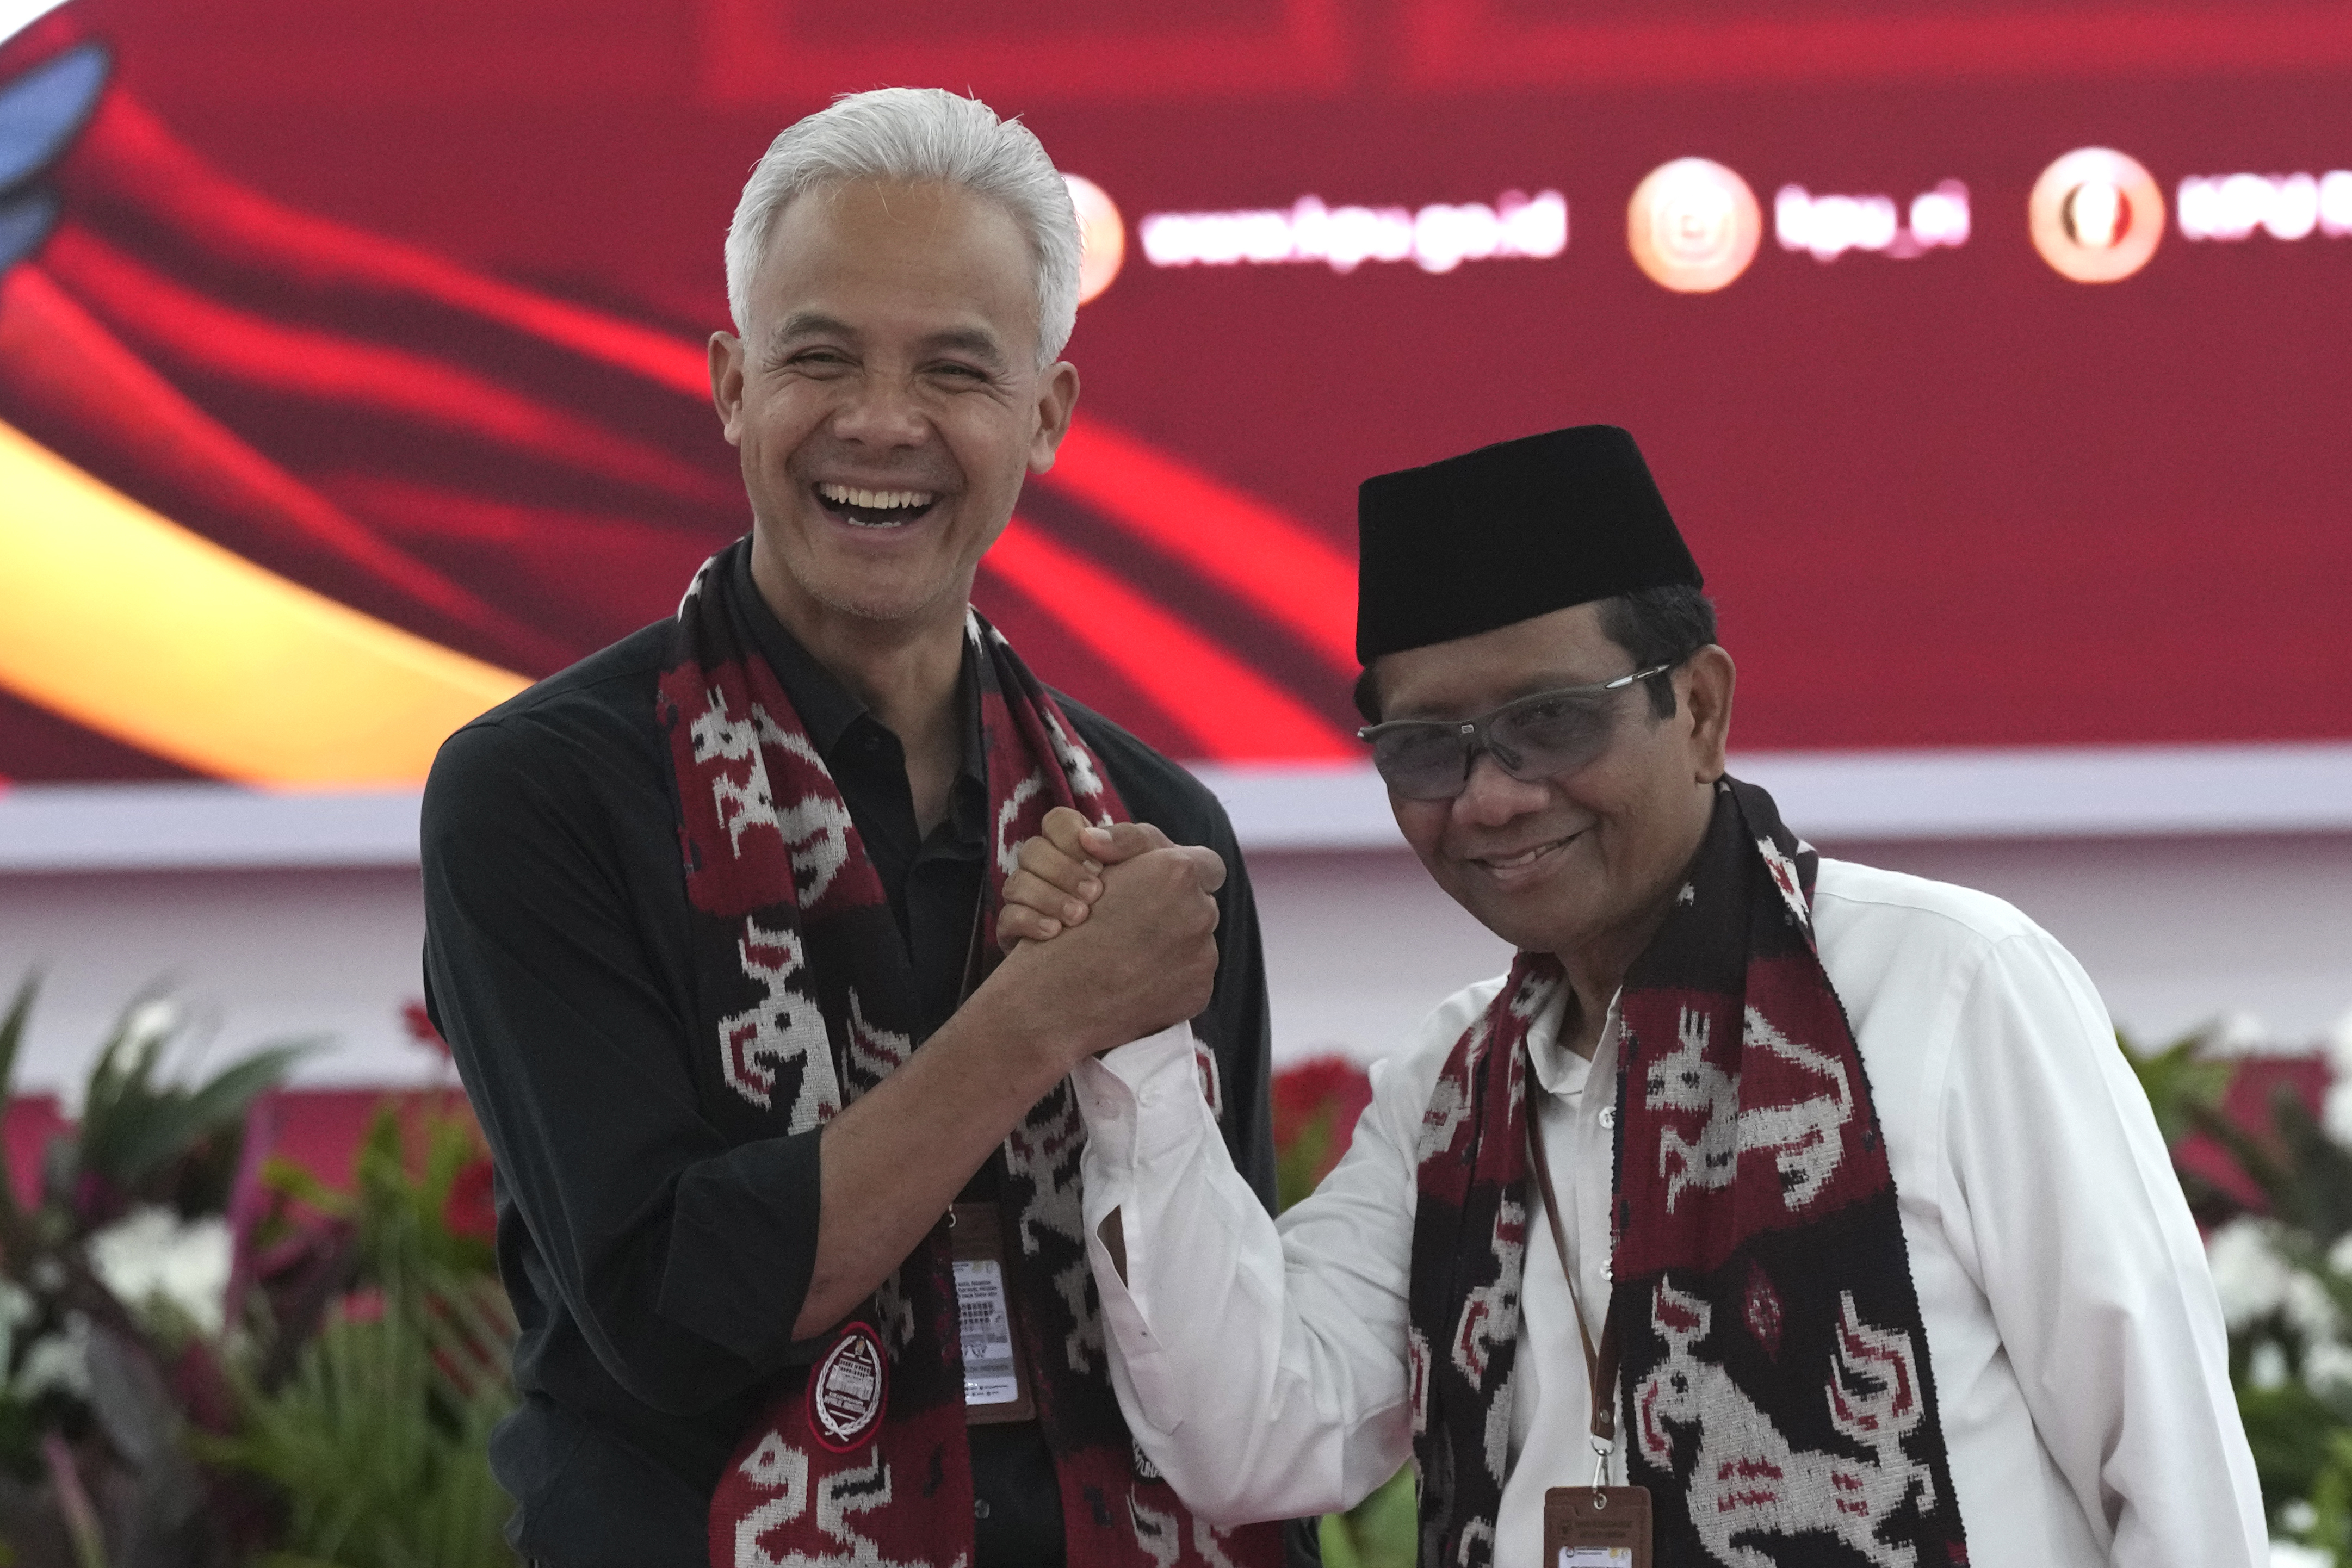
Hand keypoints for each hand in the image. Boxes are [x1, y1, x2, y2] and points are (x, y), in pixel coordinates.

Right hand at [990, 832, 1226, 1061]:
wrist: (1055, 997)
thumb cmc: (1067, 927)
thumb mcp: (1099, 869)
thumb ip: (1137, 853)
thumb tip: (1160, 855)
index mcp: (1178, 872)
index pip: (1207, 865)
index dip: (1187, 874)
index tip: (1166, 885)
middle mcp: (1200, 911)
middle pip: (1202, 904)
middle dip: (1176, 911)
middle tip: (1139, 923)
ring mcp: (1203, 955)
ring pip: (1197, 942)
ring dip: (1173, 944)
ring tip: (1132, 954)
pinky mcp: (1199, 991)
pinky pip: (1191, 976)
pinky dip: (1169, 977)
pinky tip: (1136, 979)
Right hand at [997, 806, 1174, 951]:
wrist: (1150, 951)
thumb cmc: (1151, 898)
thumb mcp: (1152, 862)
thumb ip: (1129, 840)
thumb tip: (1089, 837)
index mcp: (1075, 845)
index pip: (1056, 821)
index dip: (1070, 837)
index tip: (1098, 865)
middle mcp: (1046, 868)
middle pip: (1032, 850)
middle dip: (1062, 871)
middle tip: (1094, 894)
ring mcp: (1028, 898)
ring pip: (1016, 883)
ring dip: (1048, 897)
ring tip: (1080, 917)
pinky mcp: (1017, 931)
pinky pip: (1007, 918)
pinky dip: (1029, 921)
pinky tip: (1055, 933)